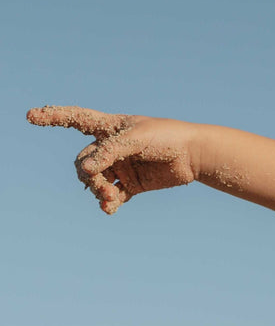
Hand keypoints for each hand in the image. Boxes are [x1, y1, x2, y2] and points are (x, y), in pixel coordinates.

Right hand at [26, 105, 200, 213]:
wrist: (194, 156)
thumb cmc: (166, 137)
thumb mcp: (136, 139)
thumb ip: (110, 152)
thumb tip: (86, 170)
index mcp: (109, 127)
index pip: (75, 119)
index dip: (53, 117)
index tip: (31, 116)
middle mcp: (111, 147)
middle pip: (85, 162)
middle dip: (88, 175)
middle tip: (101, 186)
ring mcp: (120, 166)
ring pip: (96, 181)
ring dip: (98, 191)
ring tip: (109, 200)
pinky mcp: (132, 184)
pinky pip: (113, 196)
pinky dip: (109, 203)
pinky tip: (109, 209)